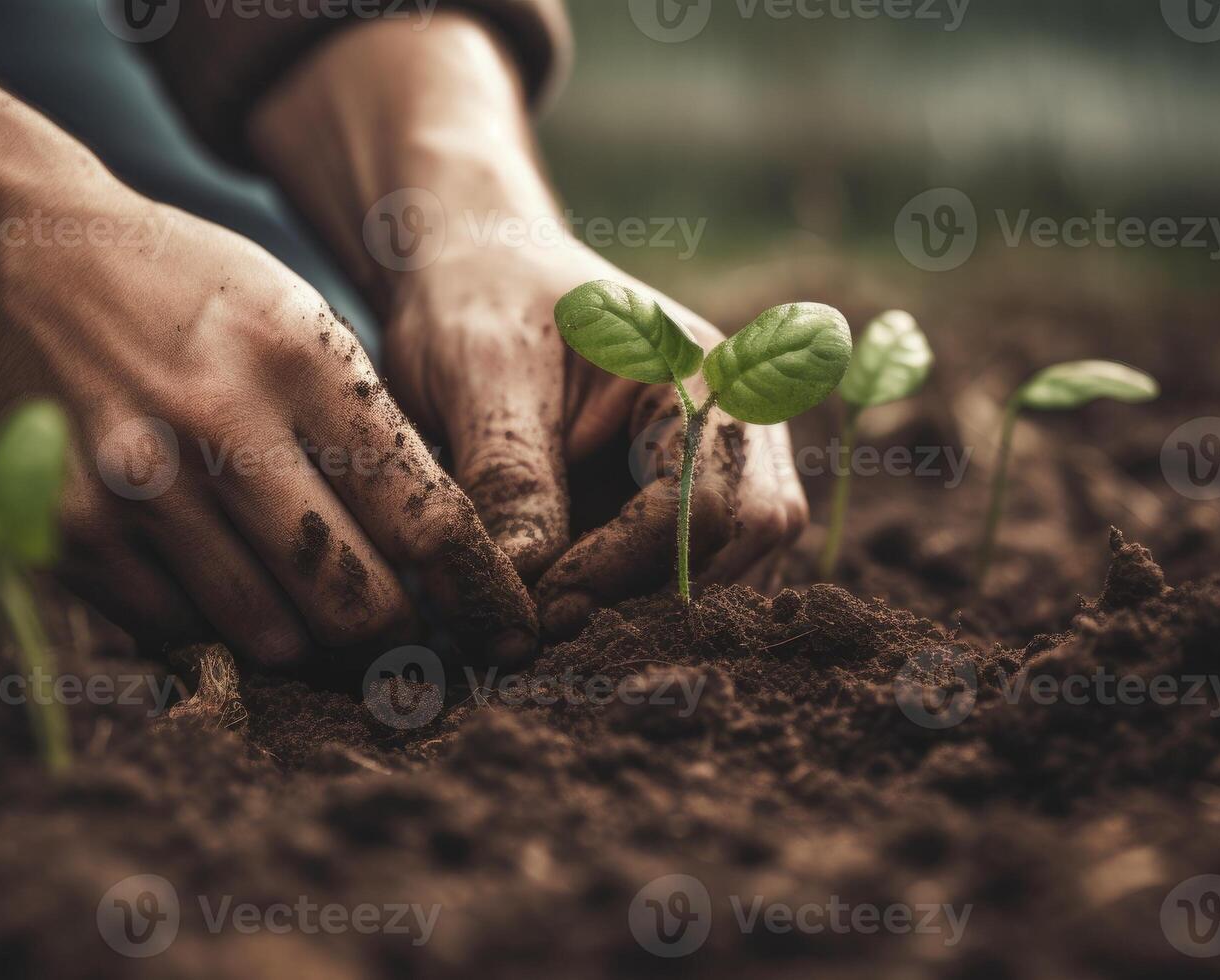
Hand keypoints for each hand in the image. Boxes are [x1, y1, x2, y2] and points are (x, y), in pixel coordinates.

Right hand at [0, 185, 538, 667]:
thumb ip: (369, 431)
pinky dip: (213, 624)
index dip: (474, 591)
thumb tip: (443, 557)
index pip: (424, 518)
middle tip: (400, 628)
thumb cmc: (184, 291)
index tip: (497, 625)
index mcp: (300, 360)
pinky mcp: (67, 533)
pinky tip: (218, 580)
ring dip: (306, 637)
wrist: (12, 255)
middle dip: (394, 631)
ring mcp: (135, 485)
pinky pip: (178, 630)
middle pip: (356, 599)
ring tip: (310, 606)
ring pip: (272, 634)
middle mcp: (218, 424)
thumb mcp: (297, 319)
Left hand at [382, 240, 808, 637]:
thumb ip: (510, 475)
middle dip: (651, 599)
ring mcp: (723, 463)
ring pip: (729, 571)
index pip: (704, 502)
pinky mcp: (689, 501)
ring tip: (549, 619)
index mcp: (703, 371)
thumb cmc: (478, 303)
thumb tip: (522, 595)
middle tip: (547, 628)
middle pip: (743, 544)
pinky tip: (565, 605)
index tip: (540, 605)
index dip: (624, 567)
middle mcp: (737, 420)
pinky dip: (633, 602)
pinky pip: (691, 573)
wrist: (476, 274)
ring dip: (645, 609)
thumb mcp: (479, 374)